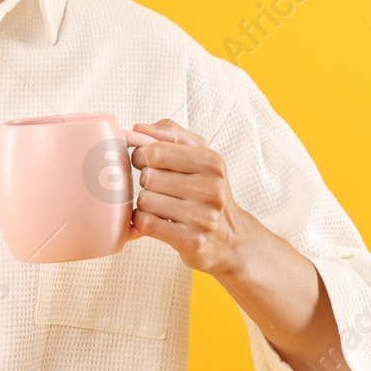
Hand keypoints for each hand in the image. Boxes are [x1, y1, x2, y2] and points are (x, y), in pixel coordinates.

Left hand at [127, 118, 248, 274]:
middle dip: (146, 183)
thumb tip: (138, 128)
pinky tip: (158, 221)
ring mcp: (203, 217)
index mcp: (212, 162)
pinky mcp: (192, 242)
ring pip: (144, 201)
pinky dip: (143, 222)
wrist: (232, 240)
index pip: (156, 151)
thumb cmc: (208, 193)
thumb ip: (170, 134)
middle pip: (148, 177)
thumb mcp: (200, 156)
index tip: (145, 163)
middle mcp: (212, 189)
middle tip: (160, 189)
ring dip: (145, 205)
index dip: (141, 156)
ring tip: (162, 207)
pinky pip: (146, 224)